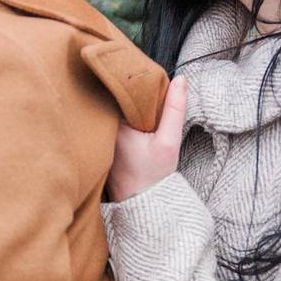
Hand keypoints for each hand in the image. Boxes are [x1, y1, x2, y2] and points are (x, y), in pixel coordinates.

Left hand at [106, 76, 187, 202]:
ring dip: (128, 102)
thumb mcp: (169, 141)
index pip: (120, 90)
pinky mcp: (102, 143)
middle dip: (131, 91)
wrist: (141, 203)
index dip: (134, 80)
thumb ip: (175, 109)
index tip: (148, 77)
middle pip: (115, 97)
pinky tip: (136, 116)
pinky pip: (112, 120)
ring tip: (144, 99)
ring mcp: (99, 135)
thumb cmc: (153, 175)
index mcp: (114, 125)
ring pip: (113, 108)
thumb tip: (181, 80)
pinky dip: (124, 115)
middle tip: (147, 85)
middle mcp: (101, 128)